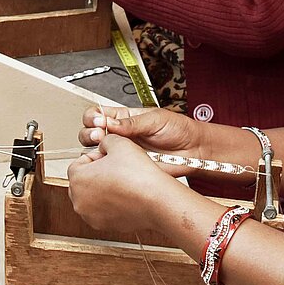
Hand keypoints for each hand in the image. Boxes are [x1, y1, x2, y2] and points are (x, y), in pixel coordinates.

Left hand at [68, 134, 179, 231]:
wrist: (157, 200)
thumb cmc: (137, 174)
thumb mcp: (118, 142)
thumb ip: (105, 141)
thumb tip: (104, 146)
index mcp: (77, 180)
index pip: (79, 162)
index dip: (96, 155)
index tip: (109, 155)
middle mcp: (80, 202)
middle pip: (84, 180)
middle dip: (97, 172)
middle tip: (116, 166)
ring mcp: (92, 216)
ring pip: (93, 196)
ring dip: (104, 186)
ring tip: (123, 178)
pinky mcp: (106, 226)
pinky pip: (104, 209)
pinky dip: (112, 201)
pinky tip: (127, 193)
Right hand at [79, 106, 204, 171]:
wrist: (193, 151)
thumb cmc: (178, 130)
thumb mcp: (155, 119)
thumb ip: (132, 122)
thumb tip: (110, 122)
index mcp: (124, 118)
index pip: (99, 114)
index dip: (94, 117)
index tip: (100, 120)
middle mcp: (120, 135)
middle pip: (90, 132)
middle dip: (89, 132)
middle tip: (100, 134)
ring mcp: (122, 153)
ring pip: (95, 151)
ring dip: (93, 148)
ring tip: (103, 147)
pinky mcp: (127, 169)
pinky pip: (108, 169)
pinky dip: (102, 167)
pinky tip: (107, 163)